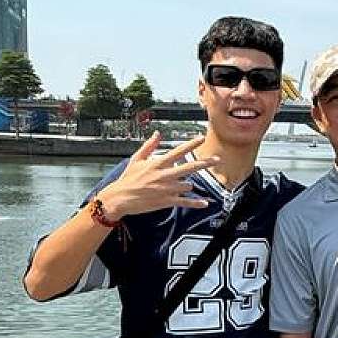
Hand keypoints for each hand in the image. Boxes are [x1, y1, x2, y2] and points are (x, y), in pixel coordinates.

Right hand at [97, 133, 216, 217]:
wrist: (120, 198)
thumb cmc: (128, 179)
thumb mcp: (136, 159)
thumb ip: (149, 146)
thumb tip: (157, 134)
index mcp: (158, 163)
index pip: (179, 151)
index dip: (191, 144)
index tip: (201, 138)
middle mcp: (165, 175)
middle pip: (190, 167)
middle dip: (205, 163)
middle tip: (216, 159)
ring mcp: (167, 189)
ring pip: (187, 185)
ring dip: (187, 185)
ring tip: (177, 187)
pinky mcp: (167, 201)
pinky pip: (185, 202)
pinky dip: (196, 203)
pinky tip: (205, 203)